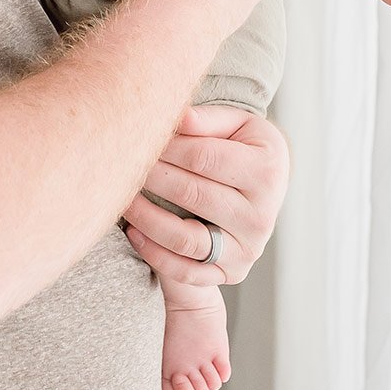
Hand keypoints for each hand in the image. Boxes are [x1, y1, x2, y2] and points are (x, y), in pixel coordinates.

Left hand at [121, 103, 289, 285]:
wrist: (261, 194)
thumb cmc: (243, 150)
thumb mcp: (239, 125)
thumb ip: (208, 119)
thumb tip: (178, 117)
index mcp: (267, 171)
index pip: (204, 158)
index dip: (166, 148)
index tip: (139, 138)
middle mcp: (261, 215)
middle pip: (192, 195)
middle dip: (151, 177)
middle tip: (123, 164)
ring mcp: (247, 248)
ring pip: (186, 238)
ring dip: (146, 218)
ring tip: (123, 198)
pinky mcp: (232, 272)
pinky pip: (187, 271)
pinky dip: (154, 253)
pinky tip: (132, 231)